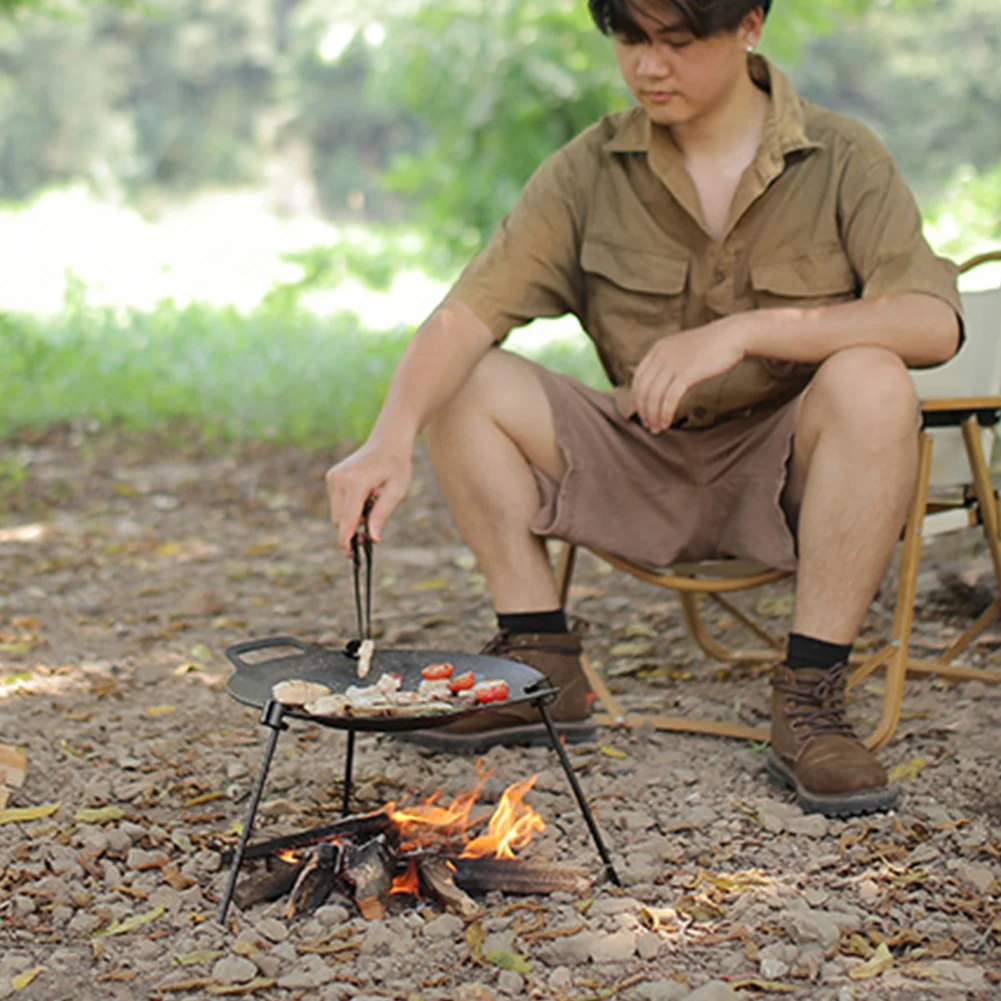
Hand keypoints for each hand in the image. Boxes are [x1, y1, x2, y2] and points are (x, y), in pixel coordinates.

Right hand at [325, 442, 411, 556]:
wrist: (388, 441)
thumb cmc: (396, 465)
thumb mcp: (396, 491)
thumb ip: (382, 514)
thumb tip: (372, 538)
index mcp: (355, 482)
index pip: (347, 519)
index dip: (347, 539)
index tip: (349, 554)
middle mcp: (339, 479)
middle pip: (340, 520)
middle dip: (353, 529)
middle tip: (372, 532)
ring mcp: (333, 477)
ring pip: (337, 513)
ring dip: (352, 517)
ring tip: (373, 502)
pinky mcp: (332, 477)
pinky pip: (337, 504)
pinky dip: (349, 507)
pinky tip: (365, 496)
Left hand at [632, 315, 749, 431]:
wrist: (733, 335)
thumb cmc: (711, 345)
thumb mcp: (681, 349)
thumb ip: (668, 362)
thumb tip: (659, 384)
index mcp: (657, 349)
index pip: (637, 379)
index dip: (637, 400)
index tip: (642, 414)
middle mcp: (661, 355)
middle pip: (643, 390)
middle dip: (643, 411)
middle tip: (649, 426)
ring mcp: (673, 364)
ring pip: (654, 396)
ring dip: (653, 416)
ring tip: (657, 429)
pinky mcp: (687, 373)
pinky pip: (670, 399)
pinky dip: (666, 413)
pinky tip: (667, 423)